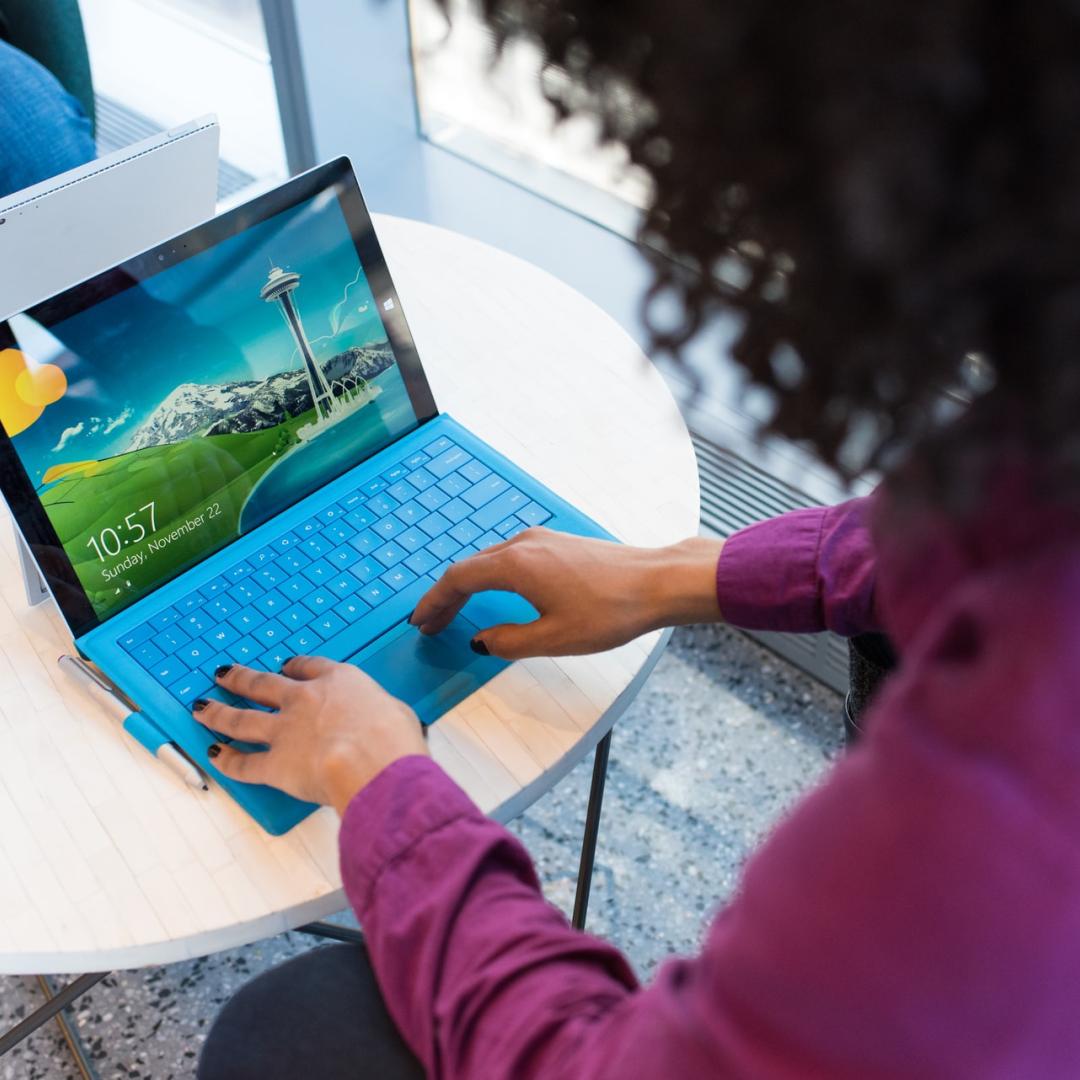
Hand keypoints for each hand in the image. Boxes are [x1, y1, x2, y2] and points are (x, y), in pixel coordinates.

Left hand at [192, 657, 427, 815]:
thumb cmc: (393, 738)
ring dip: (218, 713)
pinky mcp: (275, 765)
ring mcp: (285, 731)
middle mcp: (305, 700)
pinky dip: (227, 761)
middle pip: (262, 684)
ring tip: (202, 708)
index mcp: (339, 682)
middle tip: (224, 674)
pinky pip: (244, 764)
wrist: (372, 763)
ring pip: (241, 719)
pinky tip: (215, 755)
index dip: (293, 667)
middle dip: (240, 679)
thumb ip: (380, 713)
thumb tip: (385, 721)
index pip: (309, 667)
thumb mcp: (397, 713)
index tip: (285, 667)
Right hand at [409, 526, 722, 658]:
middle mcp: (524, 544)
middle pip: (470, 567)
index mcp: (515, 565)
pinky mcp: (559, 543)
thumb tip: (480, 642)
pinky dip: (491, 577)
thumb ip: (508, 642)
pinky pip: (510, 557)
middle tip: (431, 624)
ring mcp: (543, 540)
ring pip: (490, 560)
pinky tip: (496, 594)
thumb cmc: (610, 612)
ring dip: (469, 585)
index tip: (419, 622)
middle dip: (447, 596)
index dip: (433, 602)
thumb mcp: (553, 639)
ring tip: (457, 612)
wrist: (657, 583)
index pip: (457, 580)